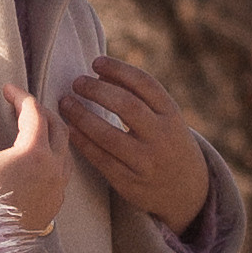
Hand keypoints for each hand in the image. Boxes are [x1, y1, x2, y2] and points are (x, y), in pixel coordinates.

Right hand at [0, 84, 70, 232]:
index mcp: (36, 152)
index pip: (34, 113)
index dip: (20, 96)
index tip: (8, 90)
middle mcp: (54, 168)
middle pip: (58, 127)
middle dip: (41, 111)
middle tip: (22, 105)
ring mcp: (58, 188)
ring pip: (64, 150)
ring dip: (51, 133)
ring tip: (34, 127)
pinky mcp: (55, 204)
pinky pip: (62, 171)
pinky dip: (53, 155)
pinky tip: (39, 158)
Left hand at [60, 56, 209, 232]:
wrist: (186, 190)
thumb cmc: (167, 142)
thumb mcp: (166, 118)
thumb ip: (140, 97)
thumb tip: (99, 71)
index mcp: (172, 115)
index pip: (145, 84)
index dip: (119, 70)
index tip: (96, 62)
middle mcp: (162, 137)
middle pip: (127, 106)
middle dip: (97, 90)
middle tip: (77, 82)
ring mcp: (146, 162)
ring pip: (108, 135)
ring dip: (82, 116)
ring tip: (66, 103)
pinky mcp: (129, 183)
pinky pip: (100, 159)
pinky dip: (82, 142)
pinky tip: (68, 129)